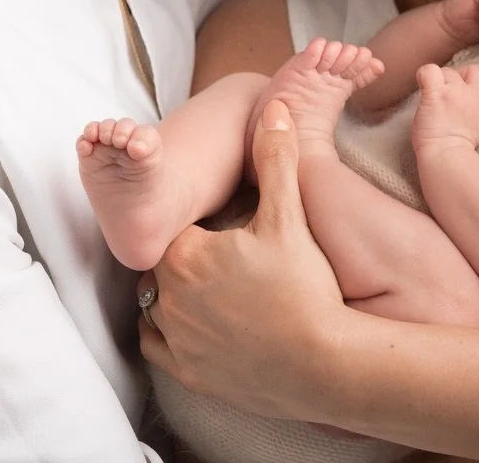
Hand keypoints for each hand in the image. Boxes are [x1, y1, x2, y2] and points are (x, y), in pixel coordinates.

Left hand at [138, 99, 346, 420]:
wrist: (322, 363)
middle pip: (169, 266)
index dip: (207, 231)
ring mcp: (174, 338)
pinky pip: (156, 346)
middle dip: (193, 262)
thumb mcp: (289, 217)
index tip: (233, 237)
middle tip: (234, 265)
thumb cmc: (304, 288)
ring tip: (220, 294)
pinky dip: (170, 335)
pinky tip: (200, 325)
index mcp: (185, 254)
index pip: (181, 230)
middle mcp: (167, 296)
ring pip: (157, 305)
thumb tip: (273, 107)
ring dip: (178, 297)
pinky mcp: (184, 371)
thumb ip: (276, 159)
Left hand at [411, 63, 478, 153]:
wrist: (446, 160)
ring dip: (441, 81)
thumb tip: (468, 95)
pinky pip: (429, 70)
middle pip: (475, 68)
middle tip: (450, 95)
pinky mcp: (435, 94)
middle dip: (463, 77)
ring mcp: (455, 92)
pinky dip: (424, 75)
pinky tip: (423, 88)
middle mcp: (476, 94)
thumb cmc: (461, 151)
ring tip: (435, 101)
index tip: (473, 88)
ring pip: (449, 70)